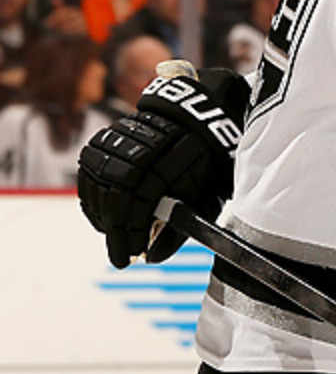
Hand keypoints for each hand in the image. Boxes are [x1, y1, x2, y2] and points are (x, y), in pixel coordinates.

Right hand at [77, 68, 249, 267]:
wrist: (196, 116)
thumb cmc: (207, 158)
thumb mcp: (207, 191)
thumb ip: (182, 223)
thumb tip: (155, 256)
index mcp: (170, 164)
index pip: (138, 208)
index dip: (130, 237)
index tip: (129, 257)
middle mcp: (141, 151)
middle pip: (115, 199)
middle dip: (116, 232)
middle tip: (121, 254)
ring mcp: (121, 141)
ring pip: (98, 186)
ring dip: (104, 216)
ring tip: (115, 235)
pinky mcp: (107, 137)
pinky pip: (89, 172)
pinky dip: (93, 195)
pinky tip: (103, 213)